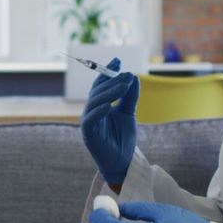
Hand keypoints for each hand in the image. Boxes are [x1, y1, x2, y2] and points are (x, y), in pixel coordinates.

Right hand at [80, 58, 138, 184]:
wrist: (123, 162)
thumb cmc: (123, 138)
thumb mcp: (129, 113)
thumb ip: (130, 97)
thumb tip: (134, 77)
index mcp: (99, 105)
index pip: (101, 85)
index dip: (107, 72)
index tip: (118, 60)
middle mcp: (91, 111)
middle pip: (97, 91)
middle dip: (111, 81)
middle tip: (126, 74)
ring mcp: (88, 123)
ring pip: (94, 102)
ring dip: (109, 92)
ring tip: (123, 85)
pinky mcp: (88, 135)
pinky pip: (90, 120)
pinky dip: (98, 111)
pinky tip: (109, 105)